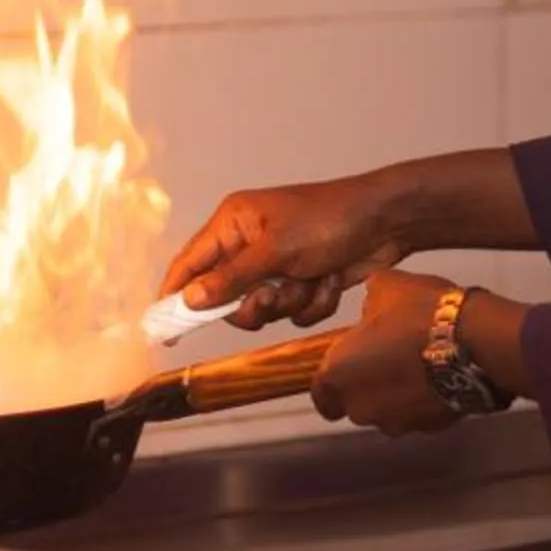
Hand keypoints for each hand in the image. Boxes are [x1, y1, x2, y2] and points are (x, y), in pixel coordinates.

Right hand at [162, 174, 410, 330]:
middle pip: (226, 298)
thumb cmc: (329, 219)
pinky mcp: (303, 281)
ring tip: (311, 279)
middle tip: (272, 295)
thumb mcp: (275, 249)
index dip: (174, 295)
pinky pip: (293, 313)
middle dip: (254, 304)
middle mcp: (250, 244)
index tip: (163, 330)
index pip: (190, 263)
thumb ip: (231, 278)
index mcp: (234, 223)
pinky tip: (330, 280)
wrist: (387, 222)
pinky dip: (313, 302)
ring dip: (290, 302)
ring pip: (263, 310)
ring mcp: (278, 265)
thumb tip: (189, 299)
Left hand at [313, 269, 462, 434]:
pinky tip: (436, 373)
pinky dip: (422, 399)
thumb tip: (373, 306)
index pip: (321, 395)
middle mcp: (360, 406)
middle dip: (367, 383)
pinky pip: (417, 414)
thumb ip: (368, 302)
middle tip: (385, 355)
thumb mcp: (385, 286)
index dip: (332, 381)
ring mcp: (395, 421)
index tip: (345, 367)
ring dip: (395, 393)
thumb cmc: (422, 315)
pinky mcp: (427, 428)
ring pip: (387, 411)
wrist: (472, 341)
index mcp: (338, 375)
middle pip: (355, 403)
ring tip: (415, 362)